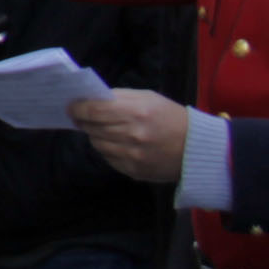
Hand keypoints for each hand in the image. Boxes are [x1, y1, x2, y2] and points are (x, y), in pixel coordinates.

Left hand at [66, 87, 189, 183]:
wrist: (196, 148)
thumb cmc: (171, 117)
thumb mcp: (148, 98)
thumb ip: (119, 97)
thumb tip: (90, 100)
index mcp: (136, 112)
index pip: (94, 111)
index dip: (78, 109)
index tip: (71, 107)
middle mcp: (131, 135)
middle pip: (92, 128)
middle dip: (84, 121)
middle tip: (81, 117)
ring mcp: (131, 156)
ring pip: (97, 144)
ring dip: (96, 135)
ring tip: (104, 129)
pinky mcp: (133, 171)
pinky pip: (108, 158)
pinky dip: (108, 149)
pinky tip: (118, 143)